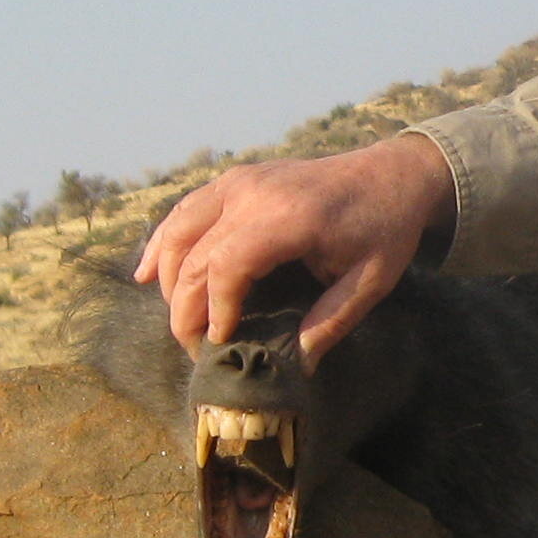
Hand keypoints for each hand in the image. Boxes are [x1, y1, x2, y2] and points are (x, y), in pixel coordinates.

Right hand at [135, 134, 457, 357]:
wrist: (391, 173)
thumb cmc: (385, 227)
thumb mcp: (371, 280)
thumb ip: (331, 320)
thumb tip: (296, 364)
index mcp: (288, 216)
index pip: (227, 266)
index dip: (215, 308)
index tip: (220, 343)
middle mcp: (253, 192)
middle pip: (193, 253)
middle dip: (185, 308)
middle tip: (194, 349)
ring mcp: (239, 181)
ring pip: (178, 229)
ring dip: (167, 277)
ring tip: (178, 320)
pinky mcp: (235, 179)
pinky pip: (185, 209)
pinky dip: (162, 241)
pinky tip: (145, 274)